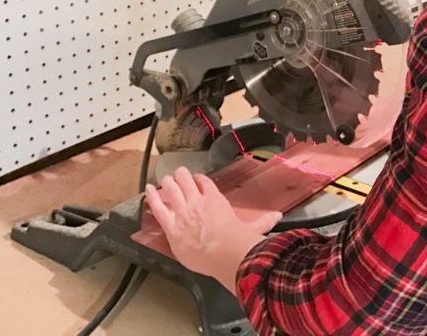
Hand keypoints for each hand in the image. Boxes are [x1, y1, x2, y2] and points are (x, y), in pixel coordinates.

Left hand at [144, 166, 282, 291]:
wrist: (224, 251)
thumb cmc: (238, 240)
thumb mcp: (253, 227)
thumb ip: (263, 221)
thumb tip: (278, 216)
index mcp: (216, 200)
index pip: (205, 184)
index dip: (200, 180)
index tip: (197, 179)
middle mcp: (198, 201)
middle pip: (186, 182)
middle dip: (181, 176)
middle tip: (178, 174)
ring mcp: (184, 212)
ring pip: (172, 190)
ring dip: (168, 183)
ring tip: (165, 179)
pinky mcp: (172, 226)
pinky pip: (159, 208)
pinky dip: (153, 197)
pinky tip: (148, 190)